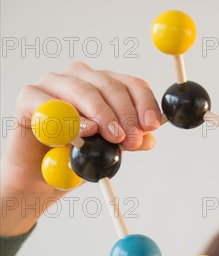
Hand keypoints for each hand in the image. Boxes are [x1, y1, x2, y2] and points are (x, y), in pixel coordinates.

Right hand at [1, 62, 160, 235]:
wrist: (41, 177)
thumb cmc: (78, 156)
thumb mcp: (113, 149)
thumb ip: (130, 140)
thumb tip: (149, 137)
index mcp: (106, 84)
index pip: (132, 85)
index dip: (145, 104)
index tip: (152, 126)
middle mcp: (81, 77)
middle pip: (110, 85)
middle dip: (126, 114)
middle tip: (132, 139)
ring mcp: (54, 83)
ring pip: (84, 90)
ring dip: (102, 114)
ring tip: (113, 137)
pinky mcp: (29, 97)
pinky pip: (51, 103)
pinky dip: (69, 118)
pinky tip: (83, 132)